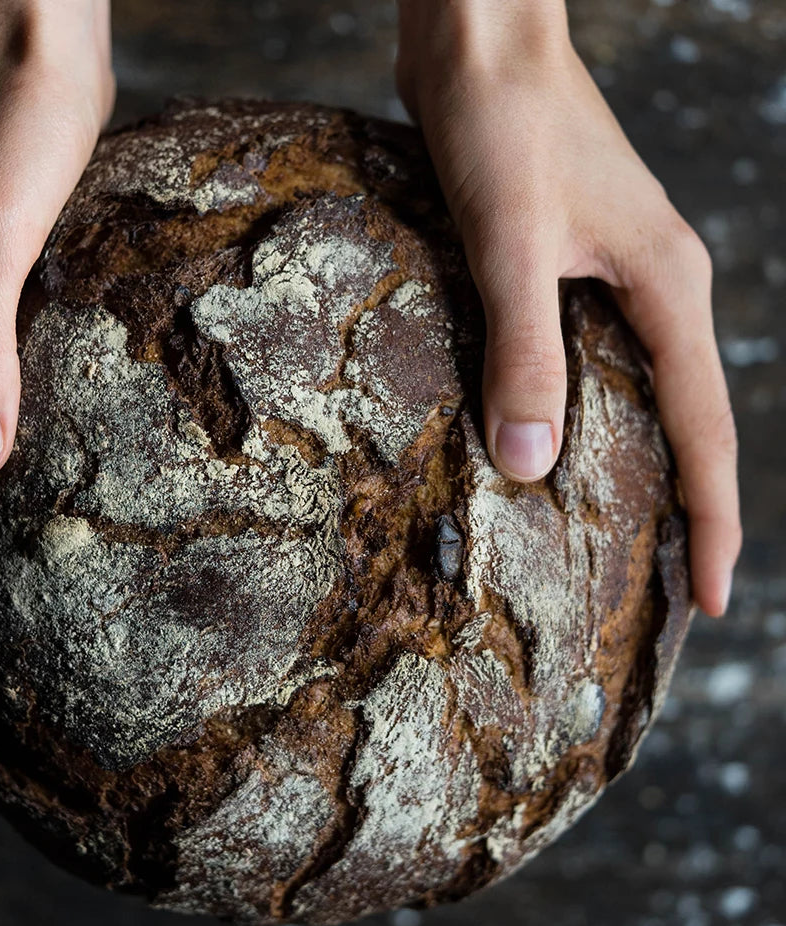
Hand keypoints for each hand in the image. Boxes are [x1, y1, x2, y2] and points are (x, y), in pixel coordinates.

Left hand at [395, 0, 739, 615]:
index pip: (706, 431)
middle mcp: (653, 288)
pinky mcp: (564, 265)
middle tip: (671, 591)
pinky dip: (582, 411)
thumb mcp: (510, 244)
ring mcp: (611, 276)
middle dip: (686, 508)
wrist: (478, 39)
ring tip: (620, 538)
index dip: (713, 522)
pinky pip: (588, 358)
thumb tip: (529, 464)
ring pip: (638, 392)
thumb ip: (524, 352)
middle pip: (687, 420)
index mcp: (665, 288)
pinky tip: (552, 443)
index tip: (714, 601)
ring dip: (636, 464)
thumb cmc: (501, 122)